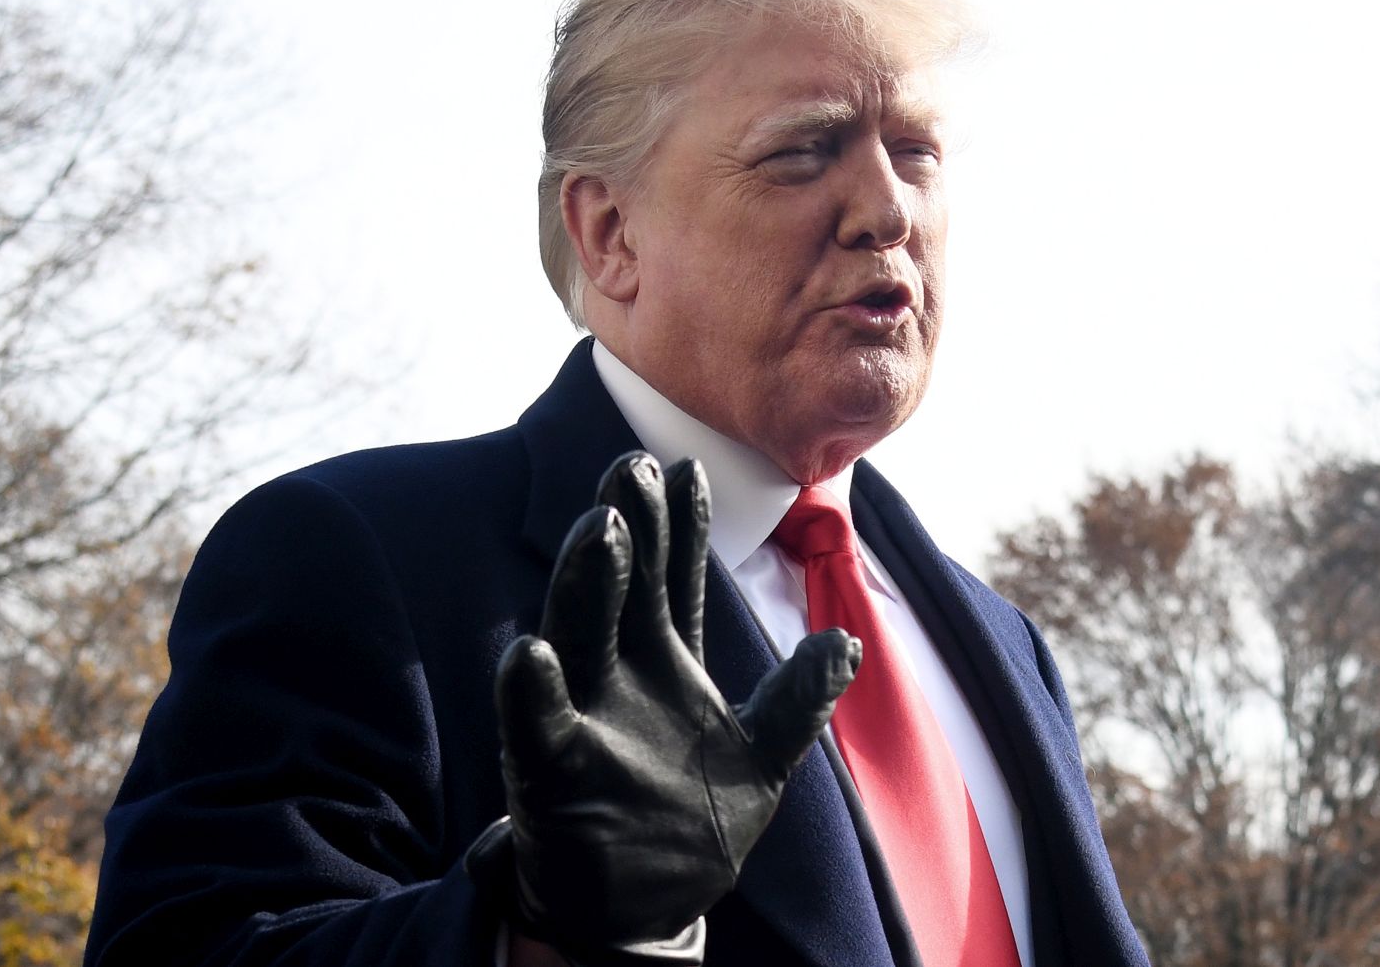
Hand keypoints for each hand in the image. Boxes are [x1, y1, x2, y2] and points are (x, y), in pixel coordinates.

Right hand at [477, 453, 859, 962]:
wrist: (641, 913)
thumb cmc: (691, 824)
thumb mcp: (762, 758)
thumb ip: (797, 700)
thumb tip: (848, 645)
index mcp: (665, 662)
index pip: (675, 578)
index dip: (681, 526)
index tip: (687, 467)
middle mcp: (618, 677)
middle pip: (625, 589)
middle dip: (631, 529)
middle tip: (632, 467)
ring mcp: (582, 719)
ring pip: (581, 637)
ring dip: (589, 583)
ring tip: (602, 529)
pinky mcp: (553, 774)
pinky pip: (538, 729)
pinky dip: (535, 693)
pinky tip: (532, 653)